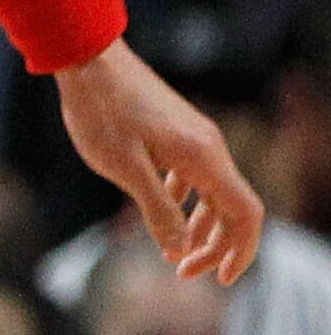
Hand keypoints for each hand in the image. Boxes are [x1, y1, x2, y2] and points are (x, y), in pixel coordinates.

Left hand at [57, 42, 262, 284]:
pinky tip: (161, 209)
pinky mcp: (176, 129)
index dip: (241, 251)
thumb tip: (180, 251)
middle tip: (183, 273)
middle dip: (214, 246)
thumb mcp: (124, 167)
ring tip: (173, 252)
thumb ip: (157, 210)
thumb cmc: (100, 110)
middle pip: (231, 208)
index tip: (219, 278)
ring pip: (212, 191)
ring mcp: (194, 136)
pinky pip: (194, 174)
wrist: (86, 56)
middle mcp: (209, 146)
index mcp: (205, 158)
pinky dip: (185, 200)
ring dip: (199, 226)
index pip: (246, 214)